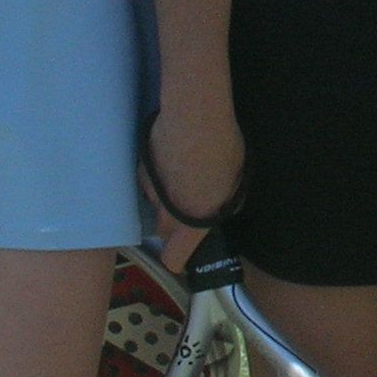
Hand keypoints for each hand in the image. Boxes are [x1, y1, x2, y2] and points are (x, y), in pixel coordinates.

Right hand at [141, 105, 244, 275]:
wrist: (194, 116)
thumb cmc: (223, 150)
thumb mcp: (237, 182)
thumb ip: (223, 205)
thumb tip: (218, 210)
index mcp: (192, 223)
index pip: (173, 258)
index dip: (178, 260)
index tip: (185, 254)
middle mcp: (167, 213)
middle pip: (164, 232)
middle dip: (174, 224)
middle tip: (189, 204)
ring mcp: (150, 192)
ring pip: (155, 205)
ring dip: (165, 198)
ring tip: (182, 175)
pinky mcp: (140, 171)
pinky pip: (149, 184)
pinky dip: (157, 178)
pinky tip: (171, 159)